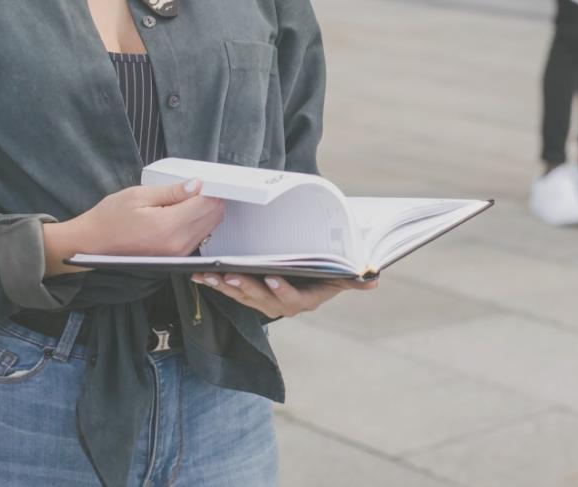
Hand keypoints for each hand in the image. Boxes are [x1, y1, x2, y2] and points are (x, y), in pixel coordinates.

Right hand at [47, 180, 225, 274]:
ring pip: (209, 228)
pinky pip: (198, 238)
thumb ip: (172, 191)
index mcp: (168, 226)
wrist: (92, 244)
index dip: (210, 189)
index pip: (208, 204)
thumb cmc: (110, 218)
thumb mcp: (139, 195)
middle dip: (211, 199)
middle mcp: (177, 244)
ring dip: (205, 211)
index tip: (204, 179)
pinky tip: (183, 212)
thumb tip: (197, 184)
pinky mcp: (175, 258)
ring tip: (187, 198)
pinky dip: (198, 223)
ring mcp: (177, 254)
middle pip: (213, 217)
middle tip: (196, 186)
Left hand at [194, 272, 377, 318]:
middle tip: (232, 274)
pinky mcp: (251, 294)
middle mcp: (284, 305)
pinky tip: (203, 275)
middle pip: (263, 299)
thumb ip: (355, 279)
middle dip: (246, 288)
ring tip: (213, 274)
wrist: (313, 273)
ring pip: (244, 297)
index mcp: (306, 300)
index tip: (272, 277)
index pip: (293, 299)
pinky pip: (233, 291)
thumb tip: (374, 279)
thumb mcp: (342, 274)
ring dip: (227, 286)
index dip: (282, 290)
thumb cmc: (328, 271)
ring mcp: (266, 301)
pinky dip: (218, 283)